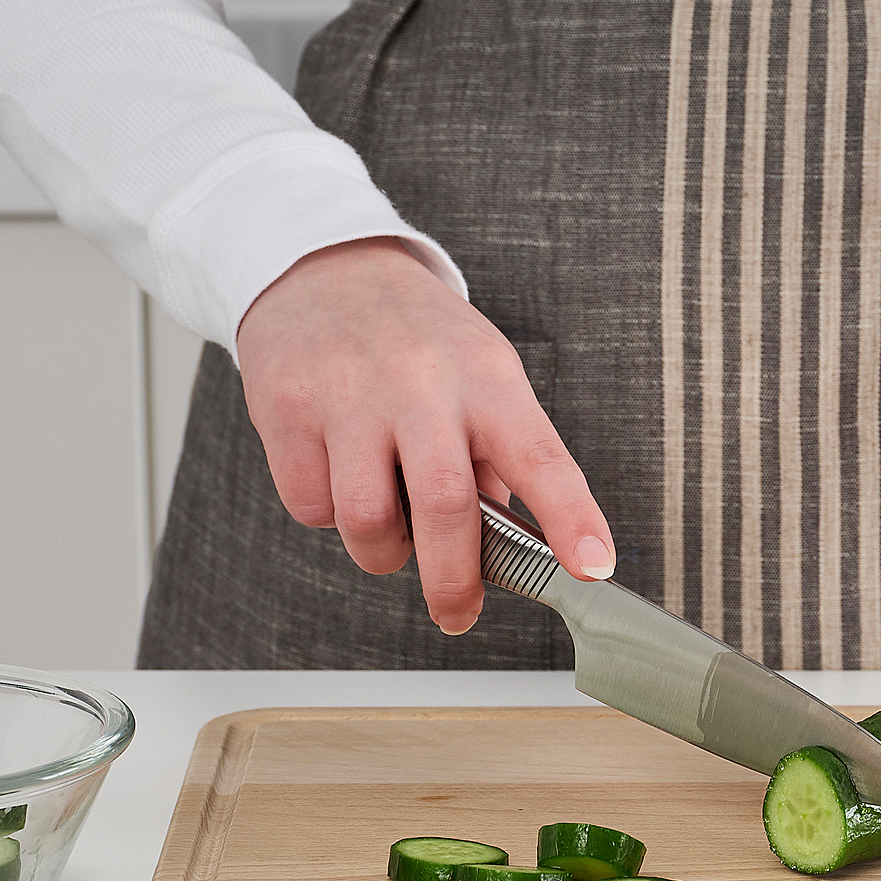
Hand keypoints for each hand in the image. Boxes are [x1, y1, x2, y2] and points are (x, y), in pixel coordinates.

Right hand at [235, 237, 614, 632]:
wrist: (323, 269)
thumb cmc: (417, 337)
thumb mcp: (481, 375)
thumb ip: (498, 458)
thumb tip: (508, 548)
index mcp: (489, 378)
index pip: (542, 456)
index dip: (572, 518)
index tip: (592, 568)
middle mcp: (423, 383)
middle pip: (446, 505)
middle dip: (454, 580)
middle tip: (458, 612)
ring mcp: (351, 394)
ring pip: (369, 521)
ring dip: (383, 552)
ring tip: (390, 529)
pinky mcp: (288, 408)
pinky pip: (311, 506)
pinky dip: (329, 514)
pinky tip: (341, 476)